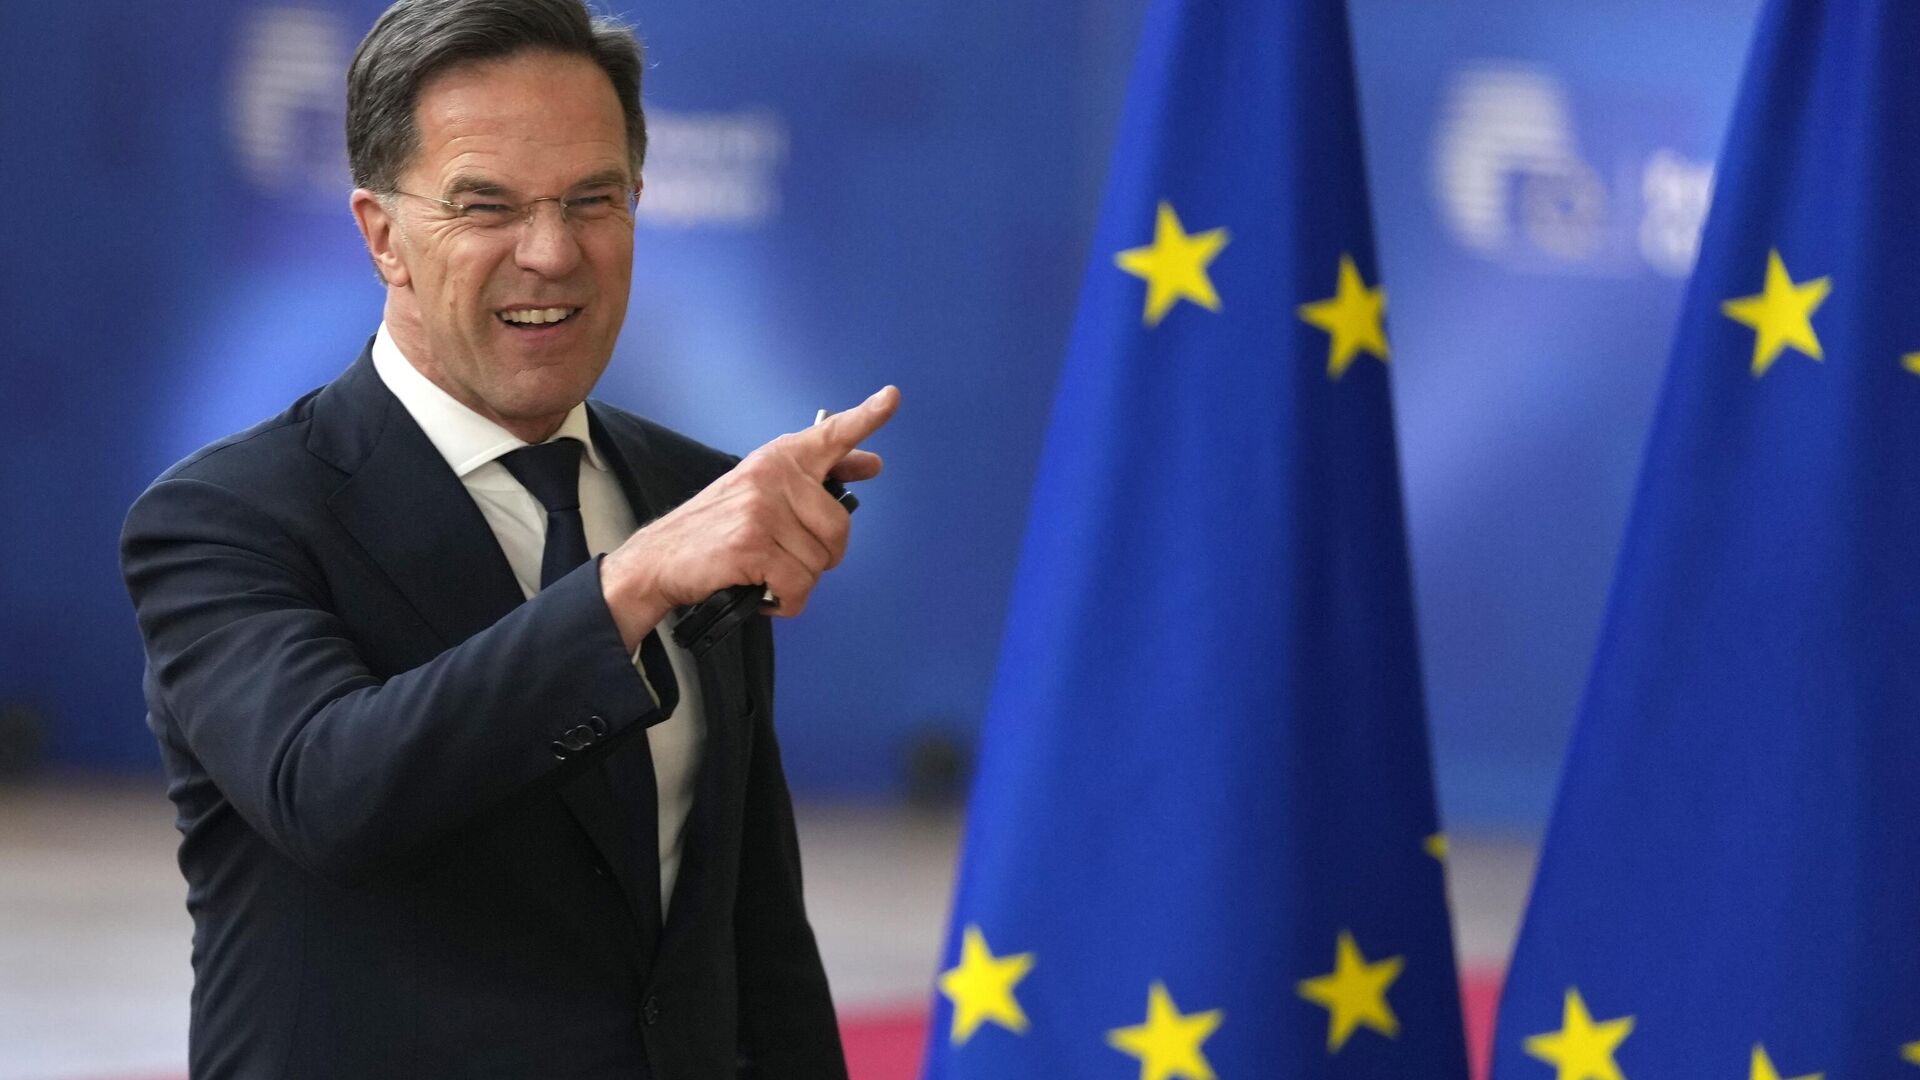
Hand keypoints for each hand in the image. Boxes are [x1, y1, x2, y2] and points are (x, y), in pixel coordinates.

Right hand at [600, 386, 900, 648]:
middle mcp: (773, 476)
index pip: (832, 434)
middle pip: (839, 527)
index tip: (891, 398)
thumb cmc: (714, 529)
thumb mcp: (764, 490)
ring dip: (797, 582)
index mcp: (779, 458)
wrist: (657, 560)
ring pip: (819, 562)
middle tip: (786, 557)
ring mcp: (763, 509)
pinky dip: (786, 602)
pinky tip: (763, 593)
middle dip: (821, 556)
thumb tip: (871, 463)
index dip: (867, 417)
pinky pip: (798, 585)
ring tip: (765, 572)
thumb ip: (818, 478)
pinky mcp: (753, 545)